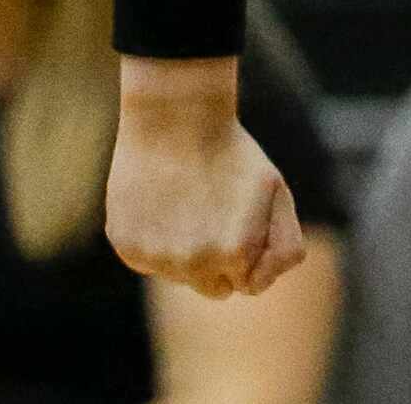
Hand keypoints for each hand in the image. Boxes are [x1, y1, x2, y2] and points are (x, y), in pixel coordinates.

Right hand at [104, 57, 302, 297]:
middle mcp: (193, 265)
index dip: (251, 253)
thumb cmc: (233, 156)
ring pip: (179, 276)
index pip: (249, 285)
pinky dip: (157, 240)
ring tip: (189, 203)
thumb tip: (258, 285)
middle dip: (221, 262)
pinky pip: (149, 260)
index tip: (245, 221)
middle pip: (214, 289)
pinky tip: (162, 204)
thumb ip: (284, 246)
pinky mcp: (126, 246)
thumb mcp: (276, 194)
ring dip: (187, 251)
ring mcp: (155, 258)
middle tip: (217, 215)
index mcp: (235, 254)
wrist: (175, 121)